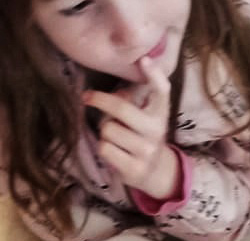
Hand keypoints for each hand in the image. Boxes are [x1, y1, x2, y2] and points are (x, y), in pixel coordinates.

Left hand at [85, 55, 179, 199]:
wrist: (155, 172)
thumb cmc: (142, 136)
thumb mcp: (145, 116)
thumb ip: (132, 100)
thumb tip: (116, 91)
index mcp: (160, 114)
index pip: (162, 92)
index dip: (154, 76)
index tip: (144, 60)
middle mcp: (156, 131)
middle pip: (122, 109)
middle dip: (100, 100)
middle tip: (87, 97)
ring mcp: (146, 151)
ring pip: (108, 130)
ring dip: (104, 131)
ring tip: (114, 136)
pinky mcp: (134, 169)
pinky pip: (105, 149)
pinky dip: (104, 148)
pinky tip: (115, 152)